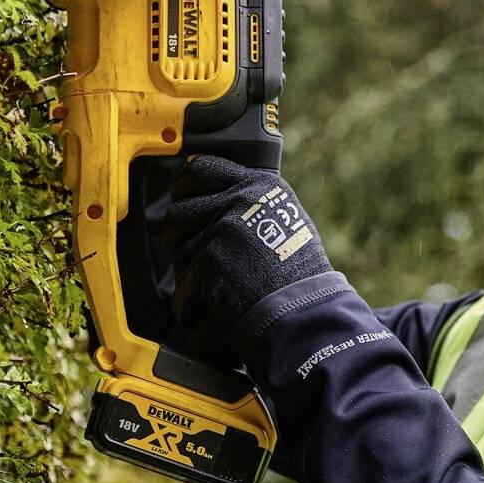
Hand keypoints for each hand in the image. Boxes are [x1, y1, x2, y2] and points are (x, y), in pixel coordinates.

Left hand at [162, 154, 335, 357]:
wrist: (305, 304)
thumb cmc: (299, 269)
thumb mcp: (283, 215)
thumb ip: (249, 202)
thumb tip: (207, 192)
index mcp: (256, 185)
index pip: (201, 169)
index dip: (184, 185)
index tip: (182, 198)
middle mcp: (238, 201)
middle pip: (179, 211)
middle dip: (178, 235)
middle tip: (186, 251)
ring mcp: (223, 229)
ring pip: (178, 249)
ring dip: (186, 271)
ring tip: (201, 284)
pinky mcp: (211, 260)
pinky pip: (183, 283)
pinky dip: (188, 304)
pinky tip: (200, 313)